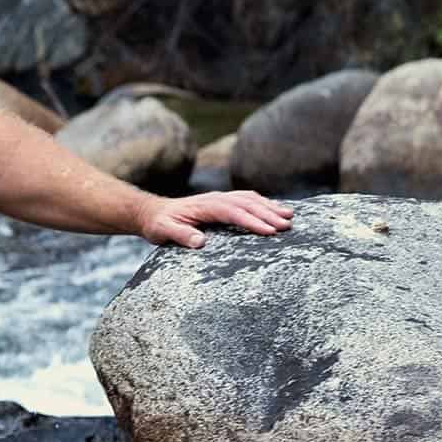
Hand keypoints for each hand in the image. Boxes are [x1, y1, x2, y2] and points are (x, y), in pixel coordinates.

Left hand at [139, 191, 294, 247]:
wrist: (152, 212)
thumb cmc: (158, 224)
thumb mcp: (162, 231)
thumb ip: (179, 235)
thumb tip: (199, 242)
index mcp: (204, 206)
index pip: (233, 212)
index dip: (252, 221)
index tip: (270, 232)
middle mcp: (214, 199)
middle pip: (246, 203)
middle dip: (268, 213)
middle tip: (287, 226)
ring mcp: (219, 198)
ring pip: (249, 199)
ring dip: (269, 206)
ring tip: (289, 216)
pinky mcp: (222, 202)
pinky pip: (246, 199)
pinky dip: (262, 203)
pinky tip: (275, 209)